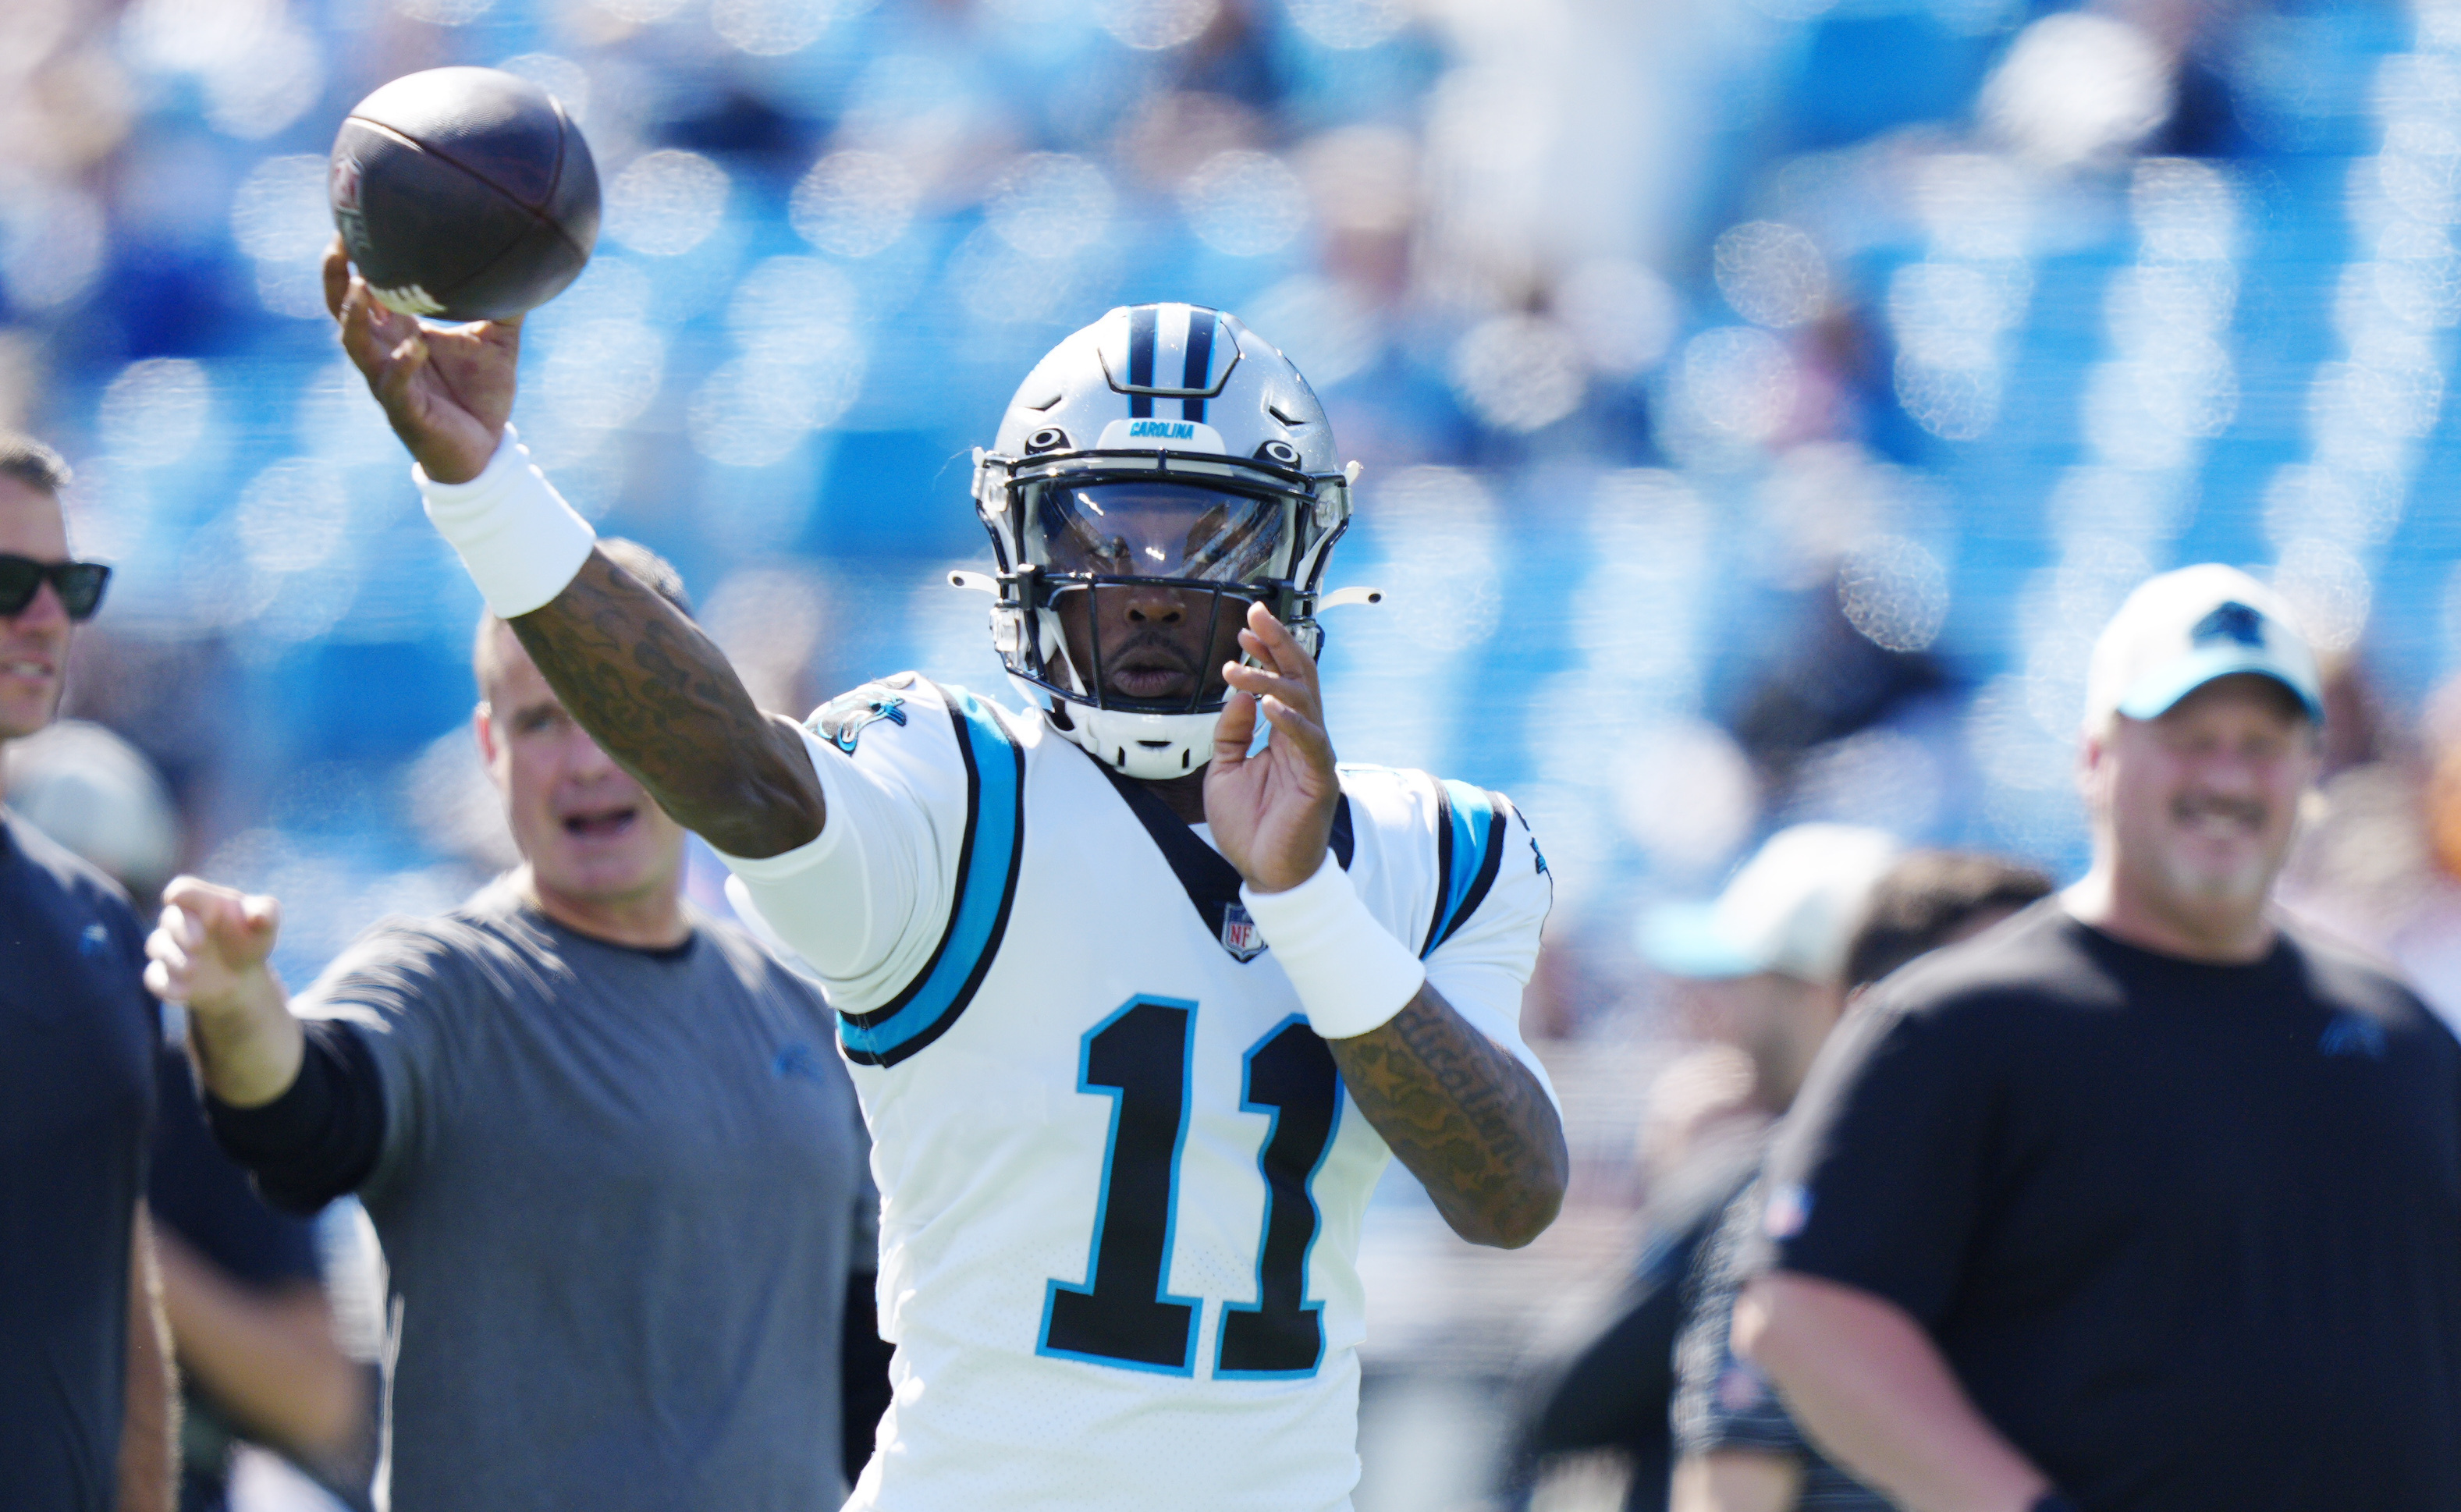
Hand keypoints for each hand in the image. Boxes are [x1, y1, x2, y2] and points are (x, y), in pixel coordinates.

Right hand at [144, 876, 281, 1018]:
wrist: (242, 974)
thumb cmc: (250, 938)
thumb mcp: (266, 923)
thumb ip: (266, 913)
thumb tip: (258, 916)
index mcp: (202, 901)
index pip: (182, 889)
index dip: (188, 898)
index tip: (210, 915)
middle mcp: (180, 922)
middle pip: (169, 918)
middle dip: (181, 931)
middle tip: (199, 945)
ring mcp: (170, 949)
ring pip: (157, 946)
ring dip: (174, 958)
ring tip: (195, 970)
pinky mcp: (166, 975)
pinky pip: (155, 978)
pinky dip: (167, 986)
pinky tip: (185, 994)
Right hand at [323, 236, 518, 483]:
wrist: (488, 449)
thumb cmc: (483, 392)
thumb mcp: (499, 340)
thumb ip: (507, 303)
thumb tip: (530, 260)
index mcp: (399, 330)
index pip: (361, 288)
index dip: (350, 258)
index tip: (350, 221)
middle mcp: (384, 351)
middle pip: (342, 309)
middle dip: (335, 277)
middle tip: (338, 243)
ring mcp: (389, 381)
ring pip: (356, 345)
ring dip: (355, 316)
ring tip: (362, 286)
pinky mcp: (406, 411)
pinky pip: (395, 386)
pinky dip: (401, 364)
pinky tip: (414, 345)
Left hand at [1206, 600, 1338, 892]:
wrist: (1266, 874)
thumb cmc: (1250, 828)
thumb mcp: (1225, 770)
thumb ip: (1231, 731)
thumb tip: (1237, 692)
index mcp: (1284, 734)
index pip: (1281, 680)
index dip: (1265, 651)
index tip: (1245, 627)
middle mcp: (1304, 738)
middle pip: (1299, 678)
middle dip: (1277, 644)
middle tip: (1255, 615)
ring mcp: (1314, 757)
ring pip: (1302, 702)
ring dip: (1269, 680)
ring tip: (1239, 667)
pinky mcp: (1320, 780)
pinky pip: (1308, 742)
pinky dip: (1289, 721)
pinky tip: (1267, 705)